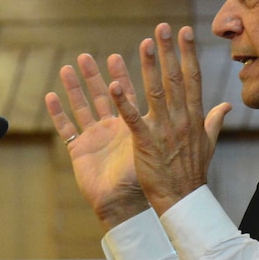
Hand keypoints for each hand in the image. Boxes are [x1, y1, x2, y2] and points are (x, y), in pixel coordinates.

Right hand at [45, 53, 147, 230]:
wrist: (125, 204)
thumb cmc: (142, 178)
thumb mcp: (153, 145)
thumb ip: (164, 123)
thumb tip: (208, 108)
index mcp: (131, 126)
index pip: (126, 94)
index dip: (120, 75)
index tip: (116, 56)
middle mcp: (111, 128)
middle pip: (100, 96)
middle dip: (93, 76)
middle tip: (86, 56)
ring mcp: (94, 138)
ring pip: (81, 107)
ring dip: (74, 88)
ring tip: (67, 68)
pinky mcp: (79, 150)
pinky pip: (66, 128)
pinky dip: (57, 113)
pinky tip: (50, 96)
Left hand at [109, 23, 230, 213]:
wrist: (183, 199)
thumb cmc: (193, 172)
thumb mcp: (209, 143)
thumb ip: (214, 120)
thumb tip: (227, 105)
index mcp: (194, 117)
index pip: (193, 78)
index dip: (188, 53)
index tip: (184, 32)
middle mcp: (181, 119)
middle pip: (175, 78)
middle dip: (169, 51)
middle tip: (162, 27)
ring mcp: (164, 130)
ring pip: (156, 92)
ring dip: (148, 67)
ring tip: (144, 44)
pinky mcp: (145, 142)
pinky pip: (133, 119)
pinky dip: (124, 102)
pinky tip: (114, 85)